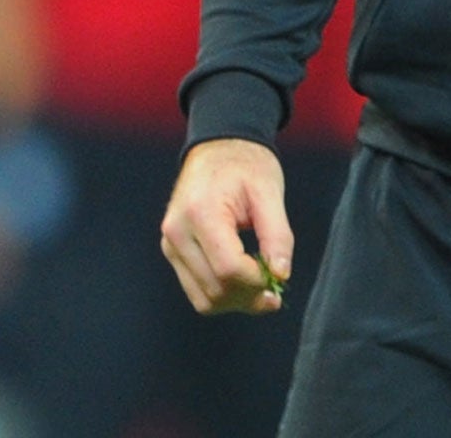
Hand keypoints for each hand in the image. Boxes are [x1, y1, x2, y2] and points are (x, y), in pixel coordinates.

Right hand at [159, 138, 291, 315]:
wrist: (218, 148)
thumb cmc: (246, 165)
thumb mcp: (269, 192)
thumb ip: (278, 235)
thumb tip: (280, 275)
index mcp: (200, 212)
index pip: (228, 269)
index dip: (257, 281)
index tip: (277, 276)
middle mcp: (177, 232)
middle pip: (215, 289)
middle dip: (249, 296)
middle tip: (275, 288)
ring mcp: (170, 244)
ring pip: (204, 299)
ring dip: (236, 301)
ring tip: (261, 287)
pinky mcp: (172, 251)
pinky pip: (197, 290)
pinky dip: (222, 294)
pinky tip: (243, 281)